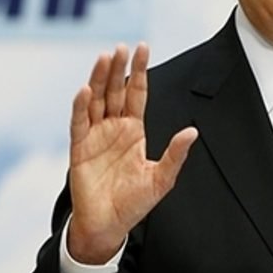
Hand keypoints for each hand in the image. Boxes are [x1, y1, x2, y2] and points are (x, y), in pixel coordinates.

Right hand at [67, 43, 197, 263]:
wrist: (108, 226)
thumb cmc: (134, 202)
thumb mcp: (161, 178)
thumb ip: (175, 154)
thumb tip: (192, 132)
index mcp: (134, 130)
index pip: (137, 93)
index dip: (140, 71)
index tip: (143, 48)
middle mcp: (114, 127)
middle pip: (116, 91)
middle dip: (118, 68)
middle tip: (121, 47)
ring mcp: (96, 136)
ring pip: (97, 100)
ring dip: (99, 79)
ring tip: (104, 58)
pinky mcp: (80, 149)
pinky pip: (79, 124)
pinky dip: (81, 107)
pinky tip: (85, 90)